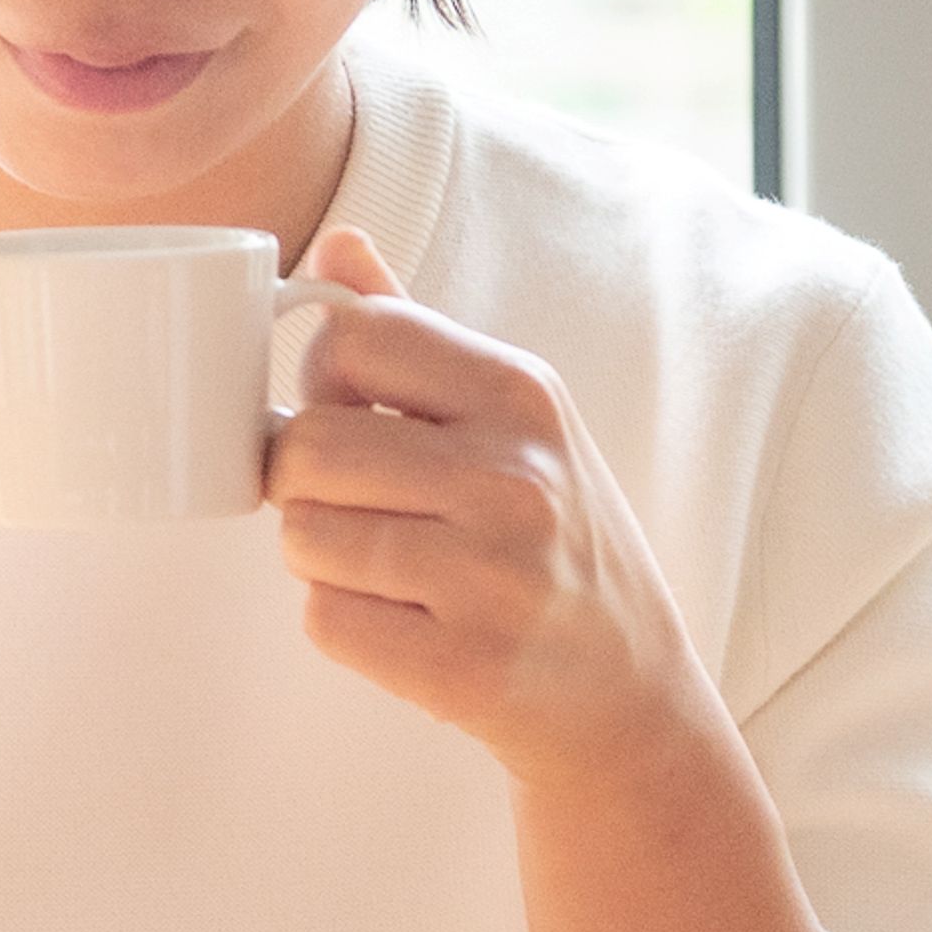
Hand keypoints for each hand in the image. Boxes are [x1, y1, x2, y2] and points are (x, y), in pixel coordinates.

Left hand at [267, 225, 726, 795]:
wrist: (628, 689)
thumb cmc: (552, 536)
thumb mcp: (513, 417)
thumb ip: (414, 329)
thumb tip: (335, 243)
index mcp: (522, 391)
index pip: (353, 338)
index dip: (321, 382)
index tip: (350, 416)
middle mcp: (516, 474)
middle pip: (305, 447)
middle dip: (306, 484)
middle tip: (359, 508)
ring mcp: (495, 575)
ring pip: (303, 537)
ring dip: (322, 558)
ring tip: (393, 568)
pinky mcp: (466, 665)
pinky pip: (325, 622)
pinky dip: (345, 625)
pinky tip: (411, 622)